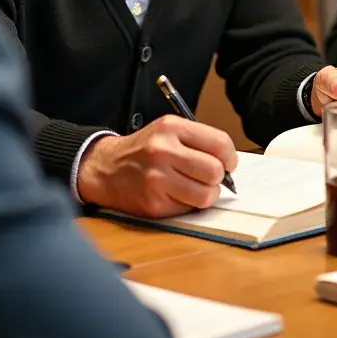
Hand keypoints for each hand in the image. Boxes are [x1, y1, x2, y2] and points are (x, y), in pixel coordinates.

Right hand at [76, 116, 237, 217]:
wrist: (106, 168)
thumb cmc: (144, 149)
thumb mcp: (168, 130)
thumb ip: (199, 141)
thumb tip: (229, 164)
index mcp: (171, 128)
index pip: (219, 143)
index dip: (230, 157)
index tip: (228, 163)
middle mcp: (163, 151)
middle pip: (214, 171)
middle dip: (218, 177)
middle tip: (209, 177)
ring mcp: (157, 180)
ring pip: (205, 195)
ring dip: (206, 194)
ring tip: (194, 187)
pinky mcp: (153, 205)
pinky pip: (188, 210)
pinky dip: (188, 205)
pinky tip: (176, 195)